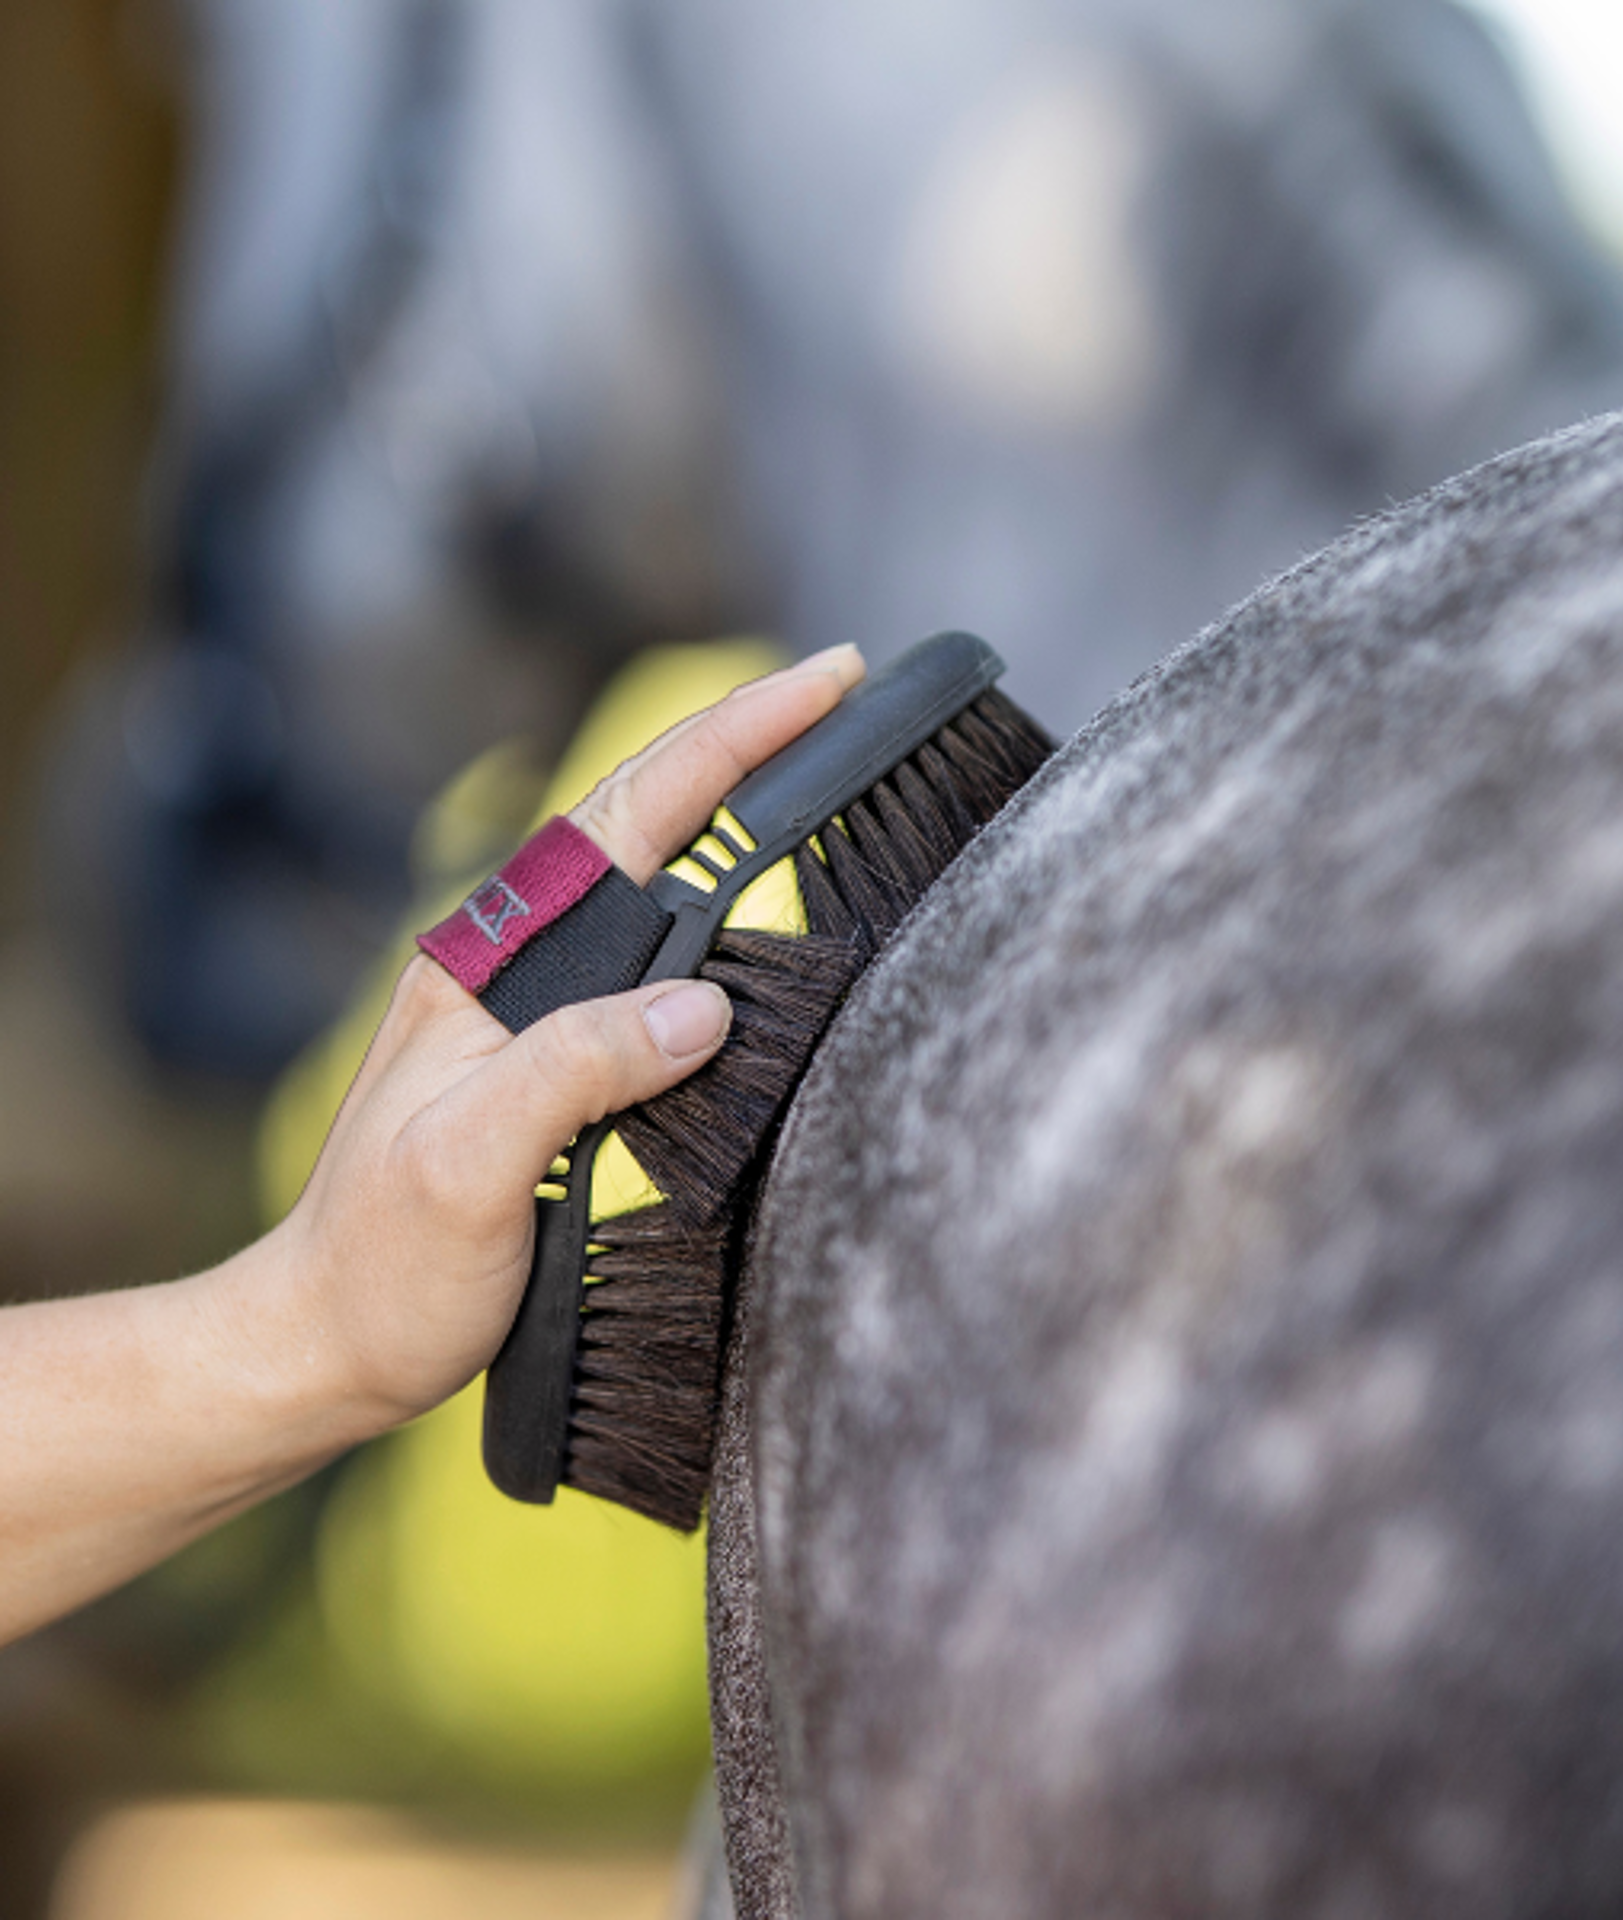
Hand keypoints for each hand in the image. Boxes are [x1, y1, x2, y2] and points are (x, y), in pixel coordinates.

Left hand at [270, 643, 864, 1435]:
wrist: (328, 1342)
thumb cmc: (384, 1264)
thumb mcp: (467, 1165)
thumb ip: (575, 1070)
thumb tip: (706, 1007)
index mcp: (493, 960)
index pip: (631, 816)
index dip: (733, 741)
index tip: (826, 682)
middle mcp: (523, 965)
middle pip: (652, 823)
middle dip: (750, 747)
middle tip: (848, 696)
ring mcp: (546, 1010)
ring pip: (661, 884)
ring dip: (741, 817)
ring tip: (828, 771)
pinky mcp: (568, 1063)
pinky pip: (665, 965)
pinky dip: (730, 915)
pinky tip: (771, 916)